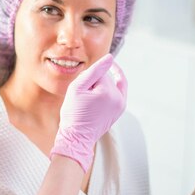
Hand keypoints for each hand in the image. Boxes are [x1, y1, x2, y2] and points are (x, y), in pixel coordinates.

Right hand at [50, 54, 127, 171]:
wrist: (77, 137)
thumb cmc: (73, 114)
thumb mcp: (77, 88)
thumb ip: (94, 70)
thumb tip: (110, 57)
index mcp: (109, 92)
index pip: (99, 73)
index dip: (87, 78)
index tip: (80, 91)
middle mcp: (119, 99)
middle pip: (106, 79)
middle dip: (95, 82)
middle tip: (82, 97)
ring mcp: (121, 106)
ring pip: (111, 85)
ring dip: (101, 87)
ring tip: (88, 99)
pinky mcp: (120, 110)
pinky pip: (118, 92)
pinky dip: (111, 90)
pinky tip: (102, 91)